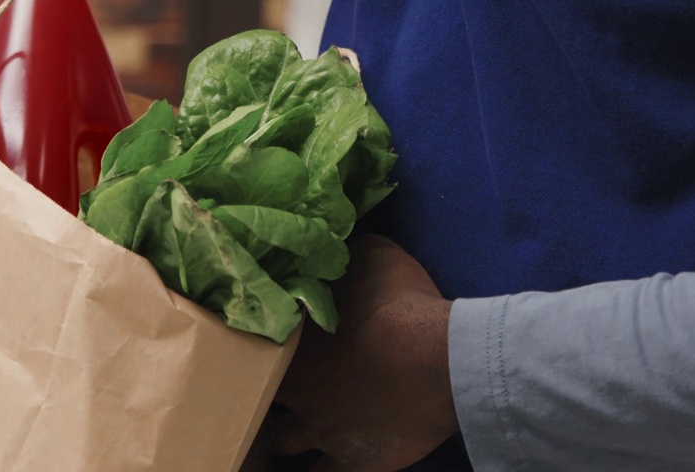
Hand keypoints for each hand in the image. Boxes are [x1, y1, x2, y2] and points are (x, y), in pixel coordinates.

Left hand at [264, 235, 459, 471]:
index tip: (260, 340)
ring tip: (280, 430)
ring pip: (279, 442)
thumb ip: (341, 257)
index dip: (255, 344)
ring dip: (279, 434)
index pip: (252, 344)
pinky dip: (314, 471)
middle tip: (268, 383)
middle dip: (259, 389)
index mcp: (291, 341)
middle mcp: (295, 388)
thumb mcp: (371, 256)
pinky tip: (314, 467)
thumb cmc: (403, 304)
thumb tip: (328, 245)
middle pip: (256, 395)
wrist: (442, 359)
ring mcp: (319, 429)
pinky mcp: (350, 460)